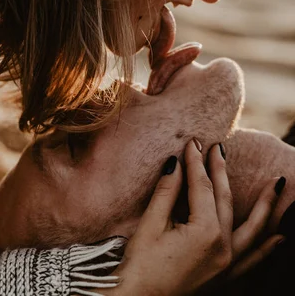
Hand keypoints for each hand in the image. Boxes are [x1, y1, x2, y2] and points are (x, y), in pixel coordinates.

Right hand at [101, 139, 282, 295]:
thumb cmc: (141, 265)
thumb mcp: (150, 224)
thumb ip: (167, 190)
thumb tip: (177, 162)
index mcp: (205, 232)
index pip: (202, 187)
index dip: (196, 162)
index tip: (193, 143)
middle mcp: (222, 247)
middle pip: (225, 199)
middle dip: (221, 171)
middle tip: (219, 148)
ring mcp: (227, 264)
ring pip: (252, 229)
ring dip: (266, 206)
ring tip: (278, 184)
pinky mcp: (224, 276)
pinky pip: (253, 259)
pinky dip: (266, 248)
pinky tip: (279, 238)